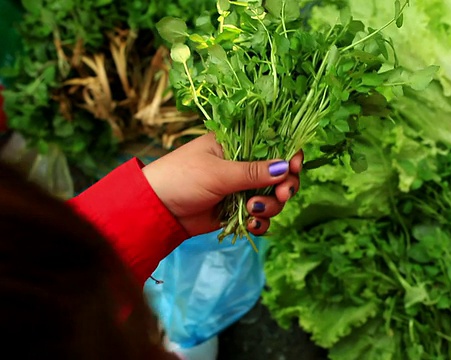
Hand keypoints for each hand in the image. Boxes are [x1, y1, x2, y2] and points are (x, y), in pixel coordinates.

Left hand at [141, 133, 301, 236]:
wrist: (156, 210)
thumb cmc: (181, 178)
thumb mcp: (218, 172)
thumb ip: (253, 172)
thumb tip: (286, 168)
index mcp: (238, 143)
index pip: (273, 144)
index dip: (289, 155)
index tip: (295, 167)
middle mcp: (243, 164)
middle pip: (280, 174)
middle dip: (285, 186)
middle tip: (282, 196)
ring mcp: (242, 188)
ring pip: (274, 198)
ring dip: (270, 207)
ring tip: (252, 211)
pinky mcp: (238, 209)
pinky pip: (261, 216)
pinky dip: (261, 222)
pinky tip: (251, 224)